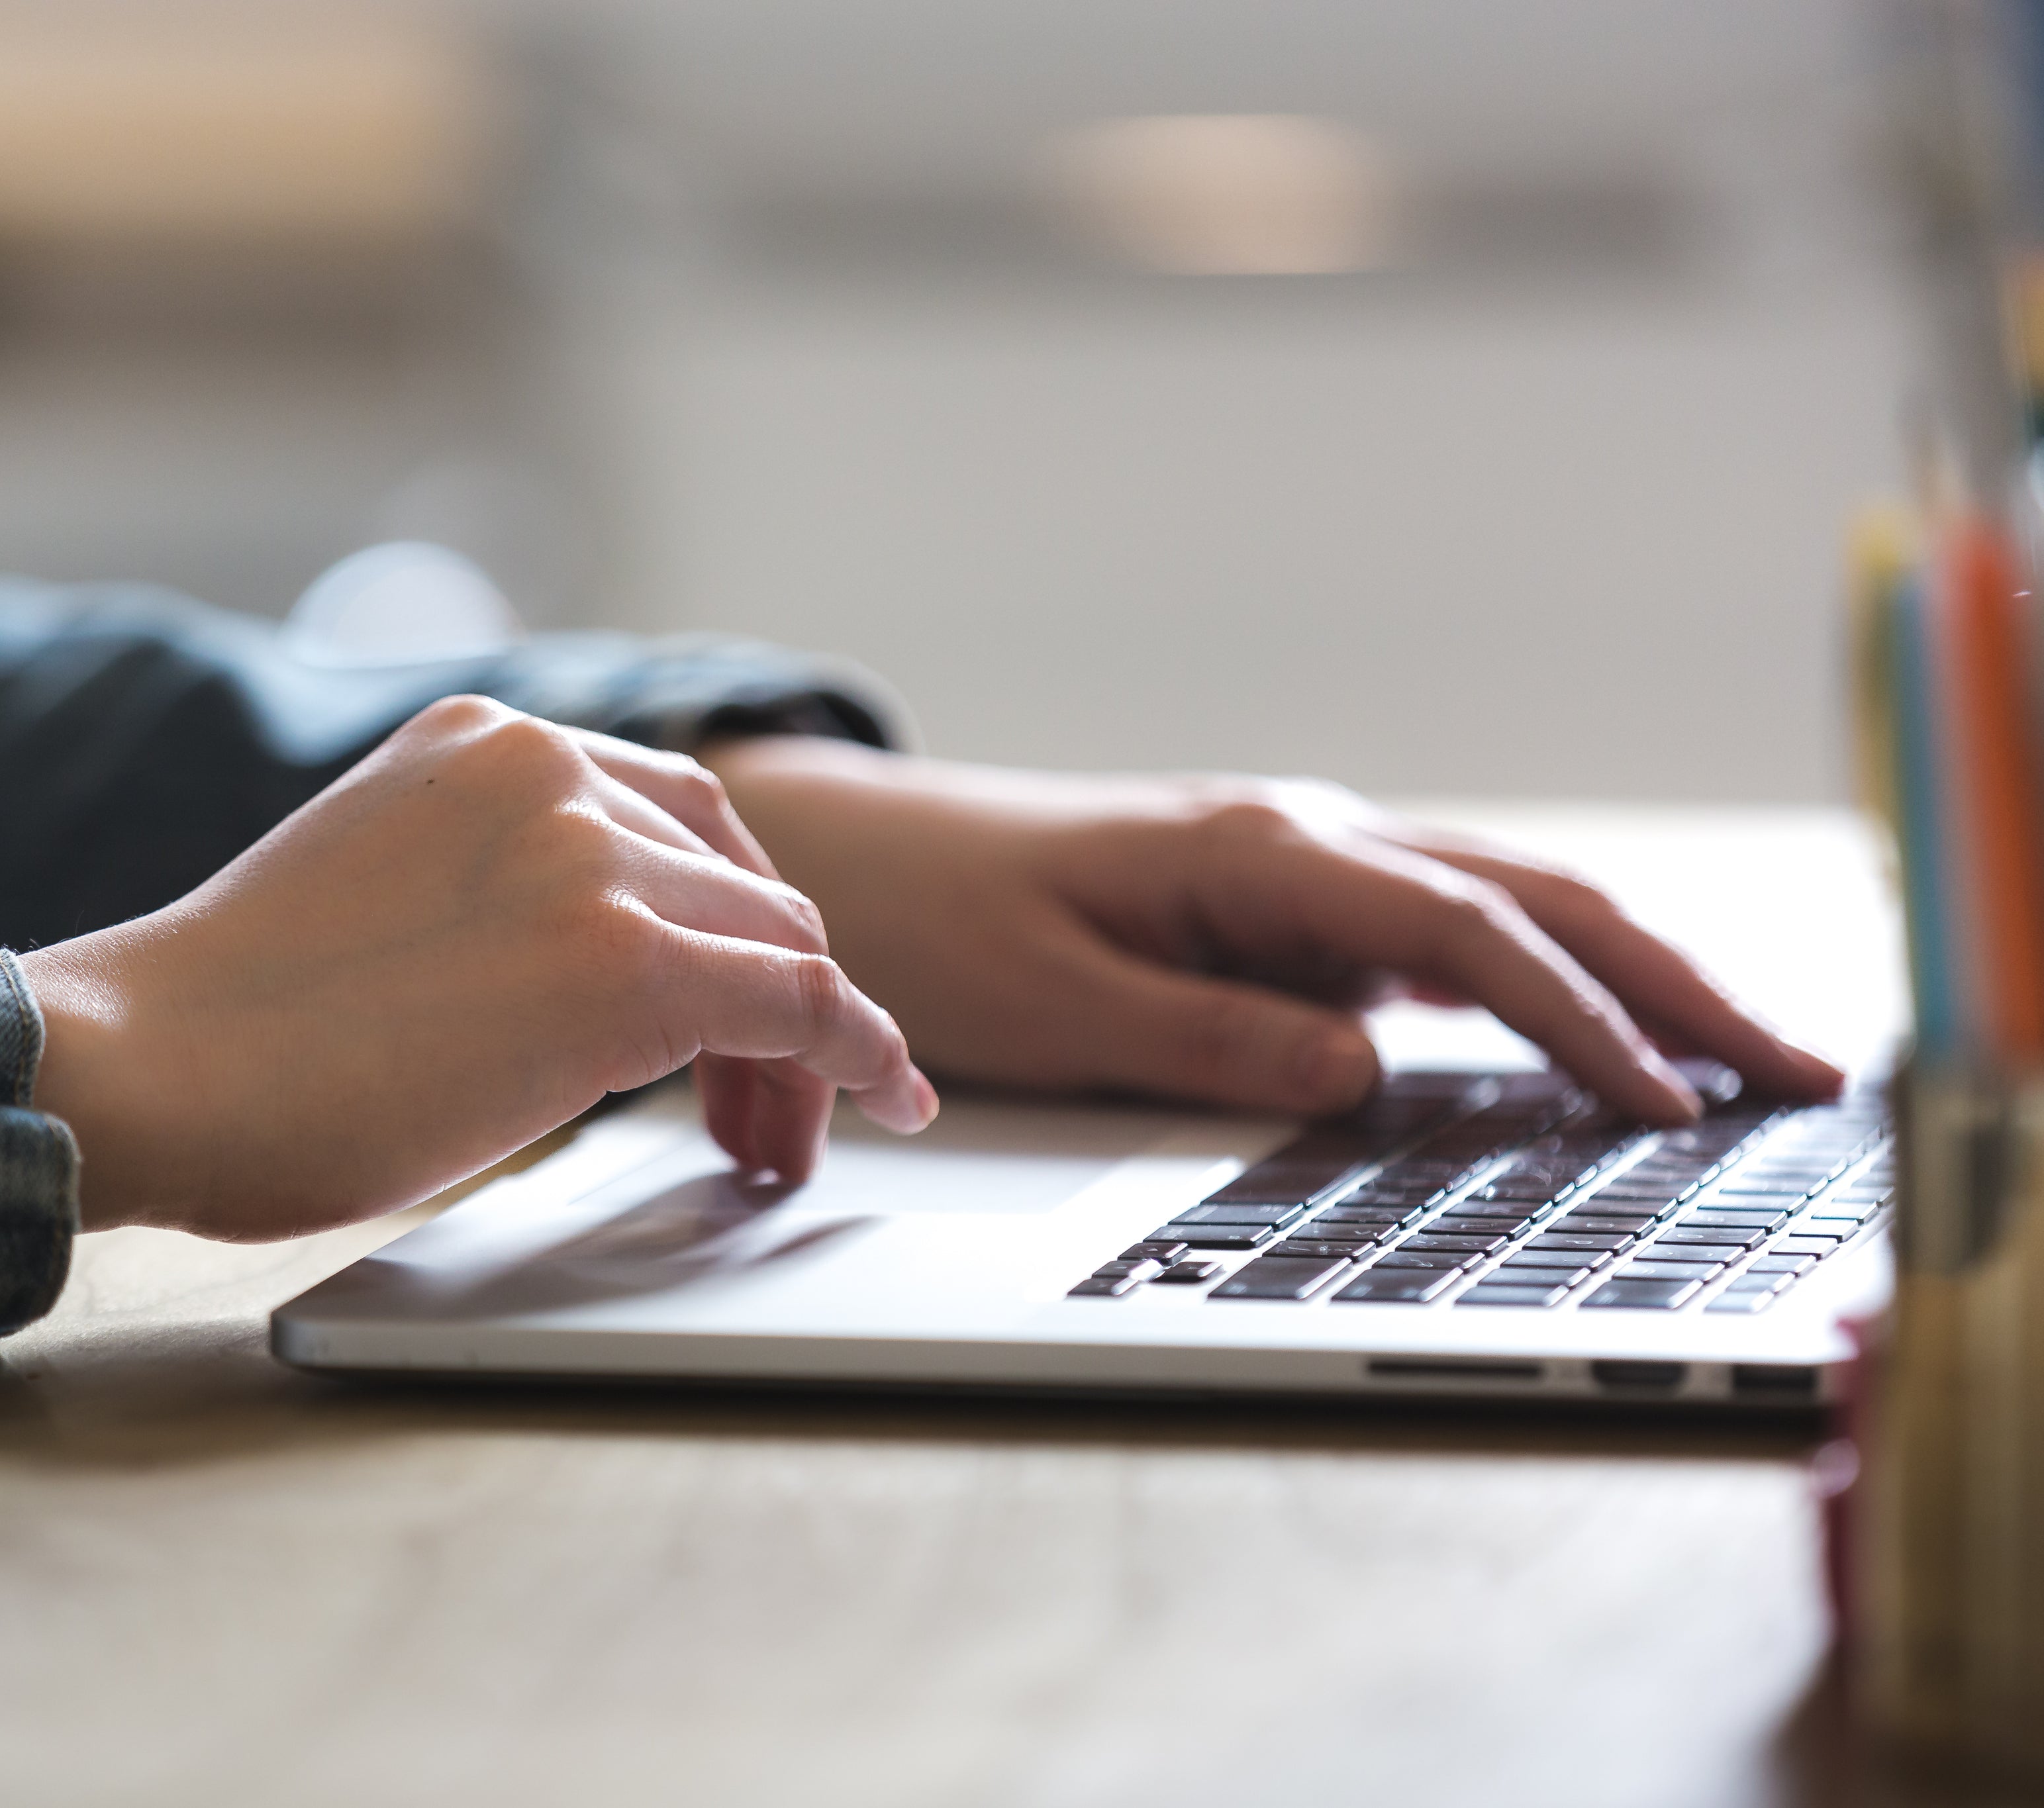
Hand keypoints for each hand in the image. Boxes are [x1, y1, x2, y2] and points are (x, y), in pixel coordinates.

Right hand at [20, 698, 933, 1237]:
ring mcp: (590, 857)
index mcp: (488, 738)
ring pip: (781, 942)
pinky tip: (883, 1101)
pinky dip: (860, 1055)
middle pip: (739, 879)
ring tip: (776, 1147)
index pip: (671, 816)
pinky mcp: (622, 964)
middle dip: (768, 993)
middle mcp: (551, 769)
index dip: (726, 921)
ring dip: (803, 1049)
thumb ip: (494, 889)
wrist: (146, 1067)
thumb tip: (578, 975)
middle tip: (754, 1109)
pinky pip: (801, 1002)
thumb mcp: (384, 892)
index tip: (745, 1005)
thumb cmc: (231, 1025)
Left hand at [702, 736, 1842, 1123]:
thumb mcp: (1054, 1006)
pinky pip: (1436, 943)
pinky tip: (1594, 1042)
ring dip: (1625, 976)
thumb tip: (1360, 1081)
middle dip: (1667, 981)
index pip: (1463, 930)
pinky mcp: (1282, 911)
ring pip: (1501, 912)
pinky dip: (1535, 986)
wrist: (855, 860)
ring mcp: (1300, 876)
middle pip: (1525, 901)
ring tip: (1741, 1057)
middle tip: (1792, 1067)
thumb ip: (1209, 1046)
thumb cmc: (933, 922)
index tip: (1663, 1098)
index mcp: (1256, 855)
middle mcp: (1300, 846)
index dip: (1577, 1016)